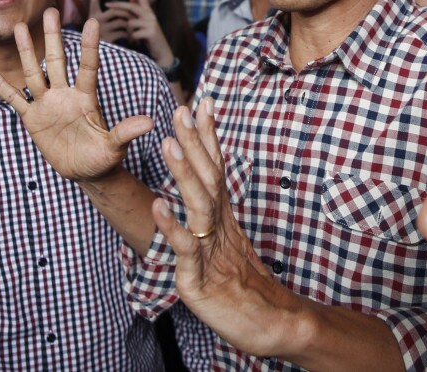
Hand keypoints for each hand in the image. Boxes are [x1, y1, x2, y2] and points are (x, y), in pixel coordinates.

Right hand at [0, 7, 153, 183]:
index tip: (92, 22)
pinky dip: (1, 85)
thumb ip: (126, 132)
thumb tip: (149, 122)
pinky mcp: (33, 117)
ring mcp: (47, 104)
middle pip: (58, 61)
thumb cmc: (104, 158)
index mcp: (86, 98)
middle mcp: (66, 94)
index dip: (89, 47)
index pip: (88, 68)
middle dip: (53, 37)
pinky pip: (14, 98)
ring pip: (34, 73)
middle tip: (51, 10)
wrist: (86, 171)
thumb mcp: (115, 146)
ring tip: (19, 27)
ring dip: (27, 52)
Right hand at [88, 0, 130, 44]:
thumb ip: (104, 12)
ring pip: (122, 21)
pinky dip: (128, 33)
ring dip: (129, 23)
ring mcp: (101, 29)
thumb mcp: (97, 23)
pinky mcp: (108, 39)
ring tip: (132, 25)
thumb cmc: (99, 35)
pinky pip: (123, 32)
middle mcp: (95, 20)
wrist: (95, 53)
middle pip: (116, 10)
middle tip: (134, 12)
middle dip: (127, 11)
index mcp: (92, 15)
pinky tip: (129, 35)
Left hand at [106, 0, 173, 66]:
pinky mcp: (151, 32)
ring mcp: (151, 23)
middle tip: (106, 4)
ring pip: (130, 23)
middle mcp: (150, 15)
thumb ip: (136, 17)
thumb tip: (123, 10)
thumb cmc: (149, 38)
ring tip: (132, 38)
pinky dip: (132, 39)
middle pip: (131, 6)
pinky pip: (134, 33)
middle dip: (117, 5)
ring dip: (128, 32)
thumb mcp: (143, 25)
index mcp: (148, 12)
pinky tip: (137, 43)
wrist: (161, 51)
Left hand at [152, 99, 301, 358]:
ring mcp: (210, 249)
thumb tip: (204, 184)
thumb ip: (214, 212)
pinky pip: (186, 248)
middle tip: (181, 108)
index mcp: (222, 215)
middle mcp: (219, 225)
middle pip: (208, 177)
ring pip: (199, 204)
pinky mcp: (199, 276)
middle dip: (194, 142)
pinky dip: (172, 227)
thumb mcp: (225, 240)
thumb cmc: (241, 282)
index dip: (208, 135)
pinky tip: (158, 206)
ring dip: (184, 173)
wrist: (268, 324)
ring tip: (169, 144)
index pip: (216, 167)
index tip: (202, 102)